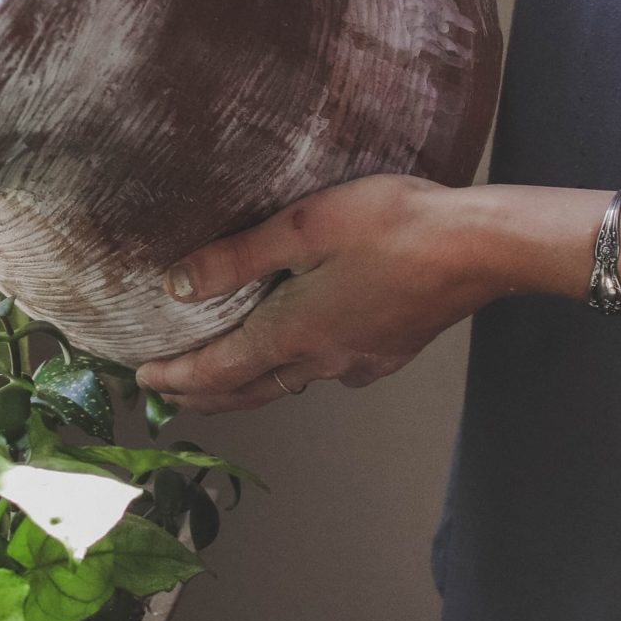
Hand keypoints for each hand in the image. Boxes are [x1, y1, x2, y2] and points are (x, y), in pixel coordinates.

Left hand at [136, 174, 492, 413]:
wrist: (478, 247)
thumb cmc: (391, 225)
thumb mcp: (303, 226)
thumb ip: (238, 258)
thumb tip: (176, 286)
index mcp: (294, 332)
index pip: (218, 369)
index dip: (176, 378)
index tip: (142, 381)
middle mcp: (323, 360)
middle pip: (248, 391)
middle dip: (203, 394)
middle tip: (169, 393)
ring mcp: (359, 362)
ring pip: (288, 383)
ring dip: (246, 385)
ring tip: (222, 377)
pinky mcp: (389, 352)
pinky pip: (327, 371)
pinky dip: (294, 370)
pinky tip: (302, 350)